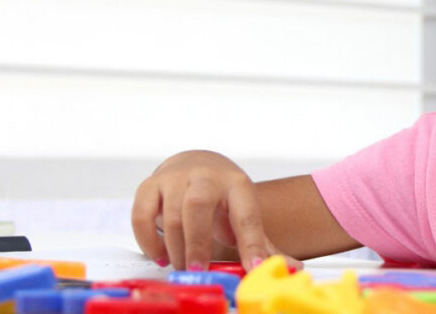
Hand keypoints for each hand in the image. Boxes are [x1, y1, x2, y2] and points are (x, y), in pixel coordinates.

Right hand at [131, 150, 302, 271]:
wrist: (196, 164)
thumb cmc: (222, 197)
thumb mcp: (244, 213)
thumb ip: (261, 243)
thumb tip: (294, 268)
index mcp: (236, 185)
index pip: (247, 215)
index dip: (251, 244)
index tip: (253, 268)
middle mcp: (205, 176)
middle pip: (198, 205)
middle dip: (197, 242)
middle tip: (198, 272)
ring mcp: (175, 178)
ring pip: (170, 213)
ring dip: (175, 248)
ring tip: (182, 268)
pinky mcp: (150, 185)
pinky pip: (141, 214)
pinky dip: (148, 240)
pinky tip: (161, 255)